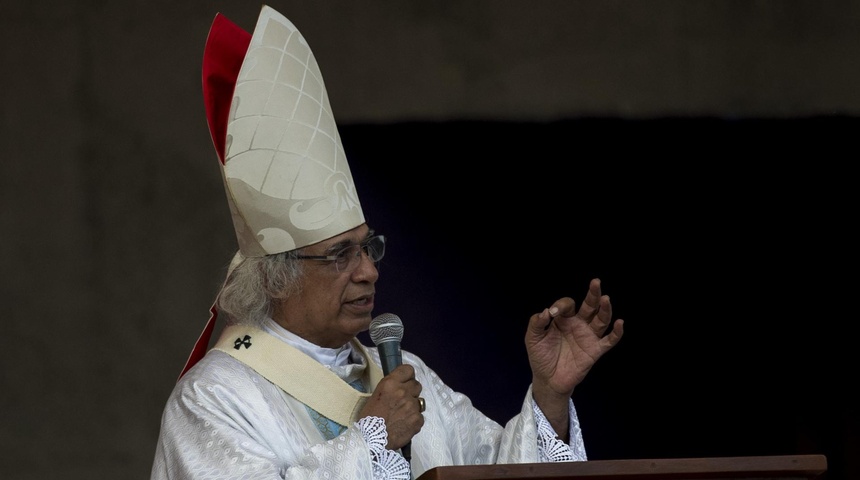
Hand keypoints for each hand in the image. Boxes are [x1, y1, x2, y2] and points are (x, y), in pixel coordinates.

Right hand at [359, 364, 423, 449]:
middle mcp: (403, 392)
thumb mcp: (376, 395)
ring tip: (402, 415)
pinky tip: (404, 425)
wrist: (371, 441)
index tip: (405, 381)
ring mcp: (412, 406)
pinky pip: (420, 416)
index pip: (408, 370)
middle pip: (417, 385)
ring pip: (419, 401)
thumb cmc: (368, 418)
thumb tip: (400, 386)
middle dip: (411, 392)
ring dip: (413, 406)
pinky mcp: (418, 420)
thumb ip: (391, 388)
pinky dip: (414, 420)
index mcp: (390, 383)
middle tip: (403, 401)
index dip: (407, 376)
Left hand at [525, 278, 623, 434]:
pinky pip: (609, 340)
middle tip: (596, 282)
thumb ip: (536, 323)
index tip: (552, 313)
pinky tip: (620, 323)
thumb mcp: (532, 339)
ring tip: (606, 299)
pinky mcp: (595, 350)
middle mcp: (578, 324)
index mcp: (563, 319)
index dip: (560, 305)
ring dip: (605, 309)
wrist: (547, 380)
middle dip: (593, 294)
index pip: (567, 304)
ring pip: (601, 320)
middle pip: (589, 306)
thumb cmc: (540, 357)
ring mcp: (588, 336)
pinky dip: (616, 333)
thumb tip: (545, 311)